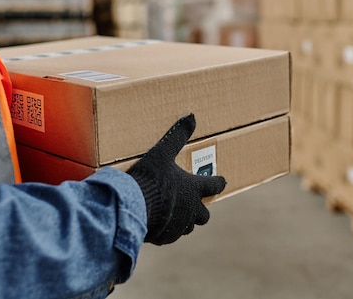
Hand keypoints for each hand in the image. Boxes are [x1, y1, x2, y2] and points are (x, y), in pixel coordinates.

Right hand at [127, 114, 225, 244]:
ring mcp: (178, 226)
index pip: (214, 186)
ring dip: (184, 220)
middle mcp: (191, 210)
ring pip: (188, 227)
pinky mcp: (164, 237)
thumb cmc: (149, 178)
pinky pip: (170, 235)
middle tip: (192, 201)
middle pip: (204, 215)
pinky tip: (156, 221)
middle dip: (201, 209)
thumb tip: (191, 116)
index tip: (221, 181)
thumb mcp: (162, 152)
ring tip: (172, 211)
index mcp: (193, 189)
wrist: (131, 206)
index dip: (218, 182)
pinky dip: (166, 229)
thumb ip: (177, 135)